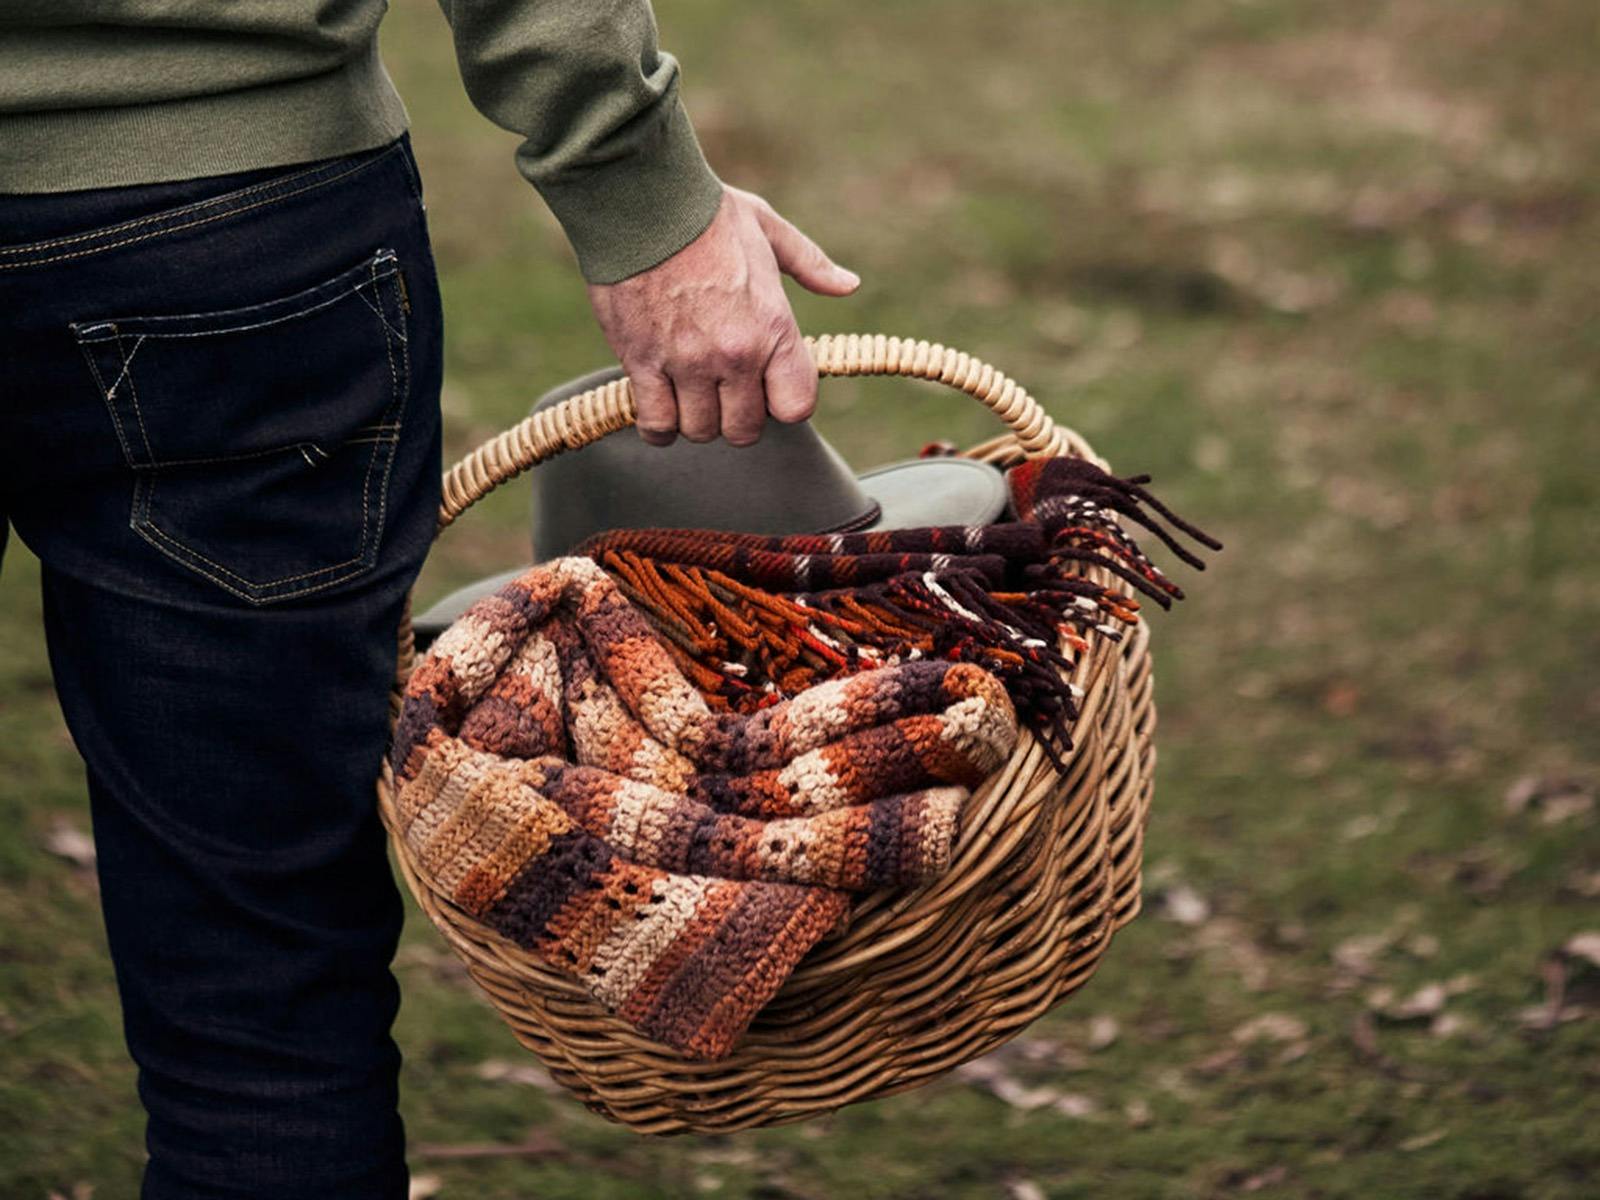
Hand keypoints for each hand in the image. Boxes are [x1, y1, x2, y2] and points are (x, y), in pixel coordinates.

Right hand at [585, 185, 859, 446]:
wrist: (640, 200)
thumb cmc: (706, 212)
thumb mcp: (767, 228)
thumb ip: (810, 263)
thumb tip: (848, 284)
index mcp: (773, 326)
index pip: (795, 407)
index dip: (781, 403)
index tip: (766, 388)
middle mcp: (734, 354)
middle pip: (744, 430)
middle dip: (735, 417)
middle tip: (721, 392)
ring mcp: (687, 363)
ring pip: (700, 430)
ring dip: (695, 418)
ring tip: (687, 393)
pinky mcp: (642, 363)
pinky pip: (656, 424)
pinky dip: (658, 425)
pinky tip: (658, 406)